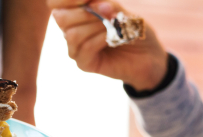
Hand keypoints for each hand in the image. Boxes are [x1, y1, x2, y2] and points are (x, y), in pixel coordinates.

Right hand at [49, 0, 167, 89]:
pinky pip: (85, 48)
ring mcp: (76, 48)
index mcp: (74, 12)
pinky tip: (114, 38)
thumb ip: (104, 4)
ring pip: (72, 34)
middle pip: (59, 17)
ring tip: (115, 26)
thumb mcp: (118, 9)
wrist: (148, 55)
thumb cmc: (131, 27)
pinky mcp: (84, 64)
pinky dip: (101, 39)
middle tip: (108, 11)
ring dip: (97, 26)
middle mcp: (70, 29)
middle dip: (85, 11)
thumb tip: (95, 4)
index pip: (54, 2)